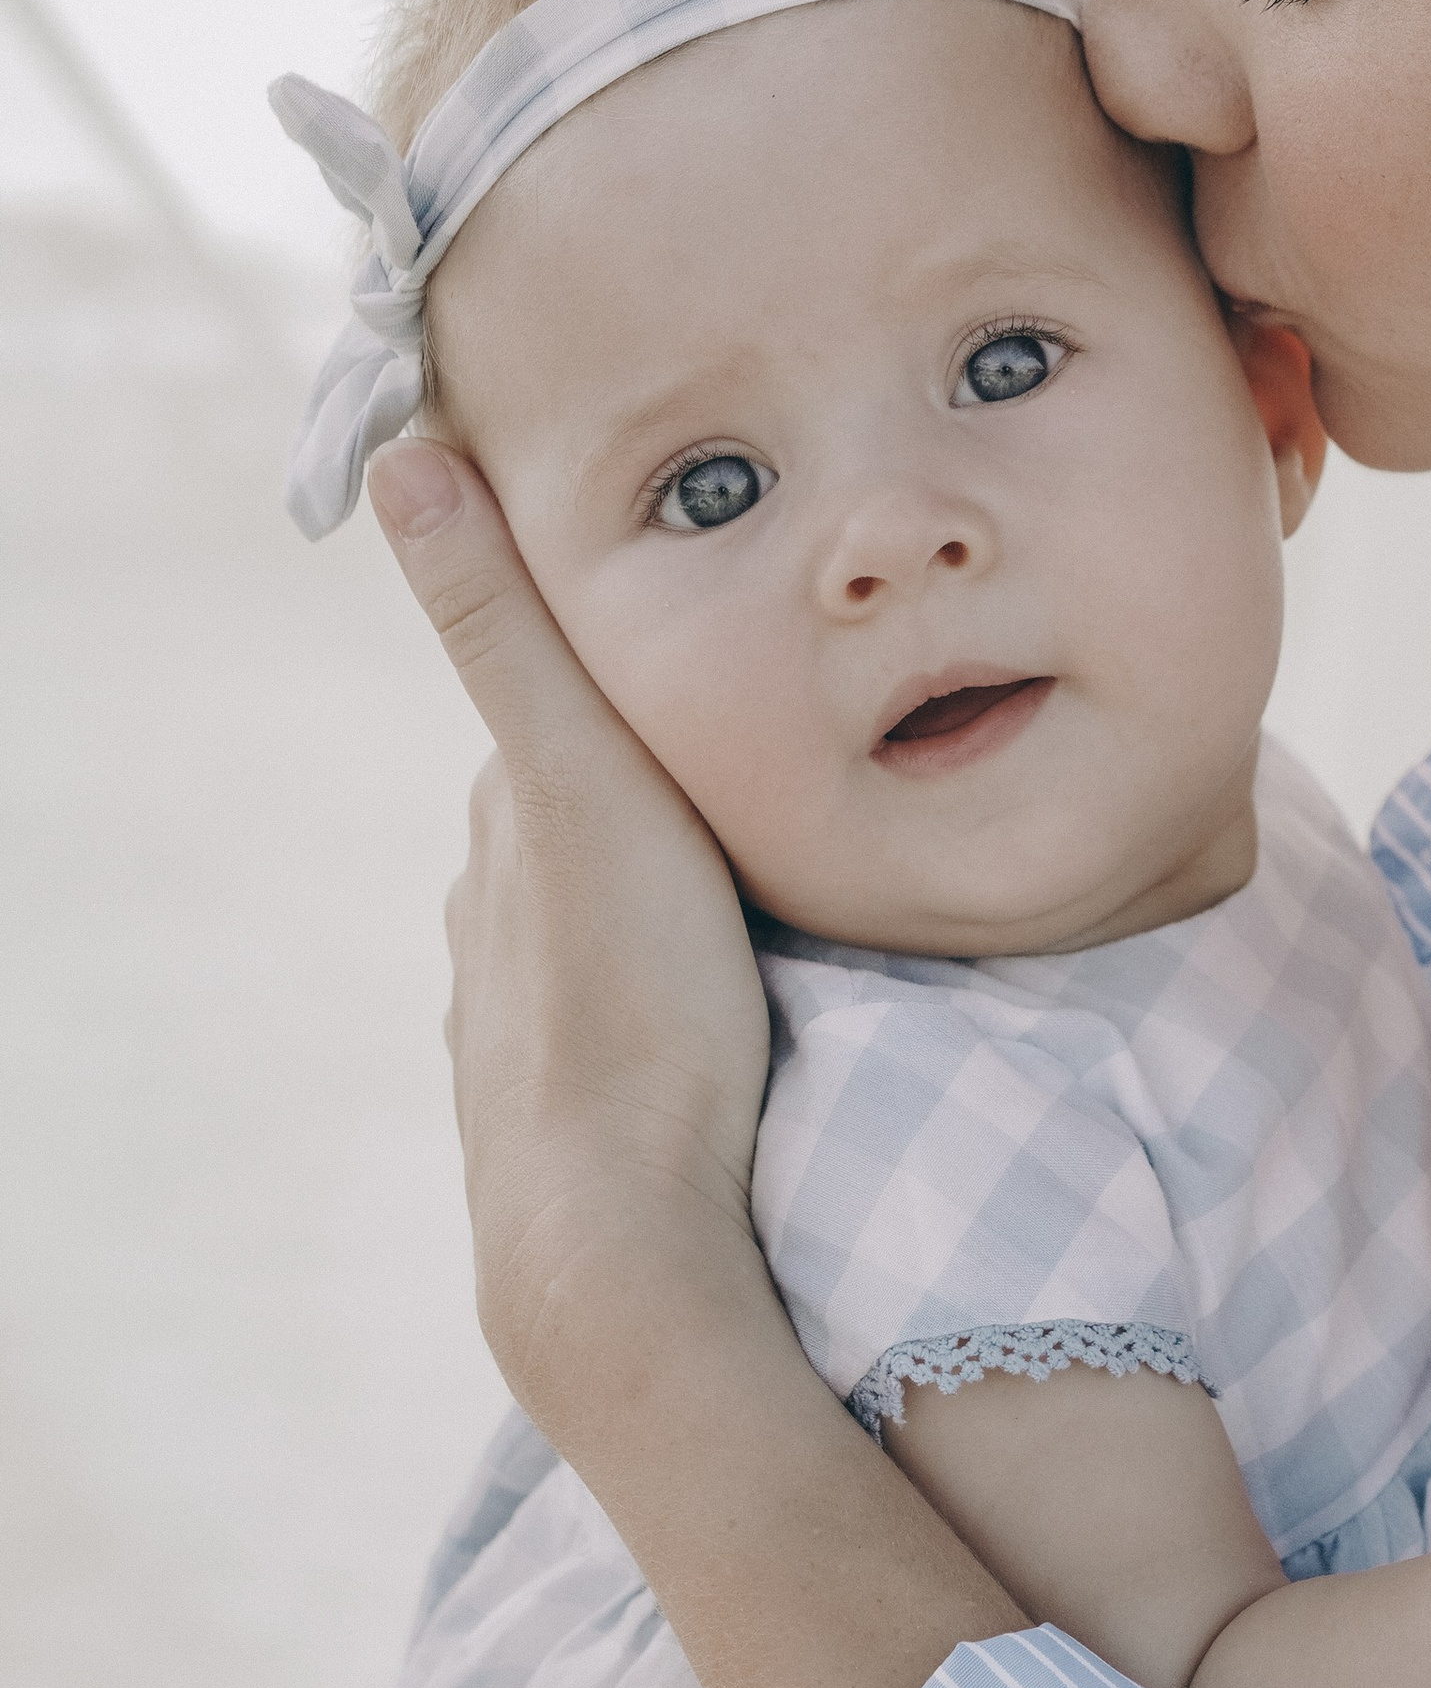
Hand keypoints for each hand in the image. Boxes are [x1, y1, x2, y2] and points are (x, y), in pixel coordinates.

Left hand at [369, 440, 774, 1433]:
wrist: (614, 1231)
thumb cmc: (628, 998)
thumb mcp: (581, 775)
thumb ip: (503, 619)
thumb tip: (405, 455)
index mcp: (508, 825)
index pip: (571, 715)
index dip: (644, 688)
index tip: (720, 664)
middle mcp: (492, 914)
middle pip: (587, 814)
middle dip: (658, 792)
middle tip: (769, 770)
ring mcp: (519, 1016)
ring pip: (601, 917)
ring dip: (665, 897)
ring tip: (765, 891)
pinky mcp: (559, 1103)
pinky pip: (620, 1009)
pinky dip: (663, 986)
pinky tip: (722, 1007)